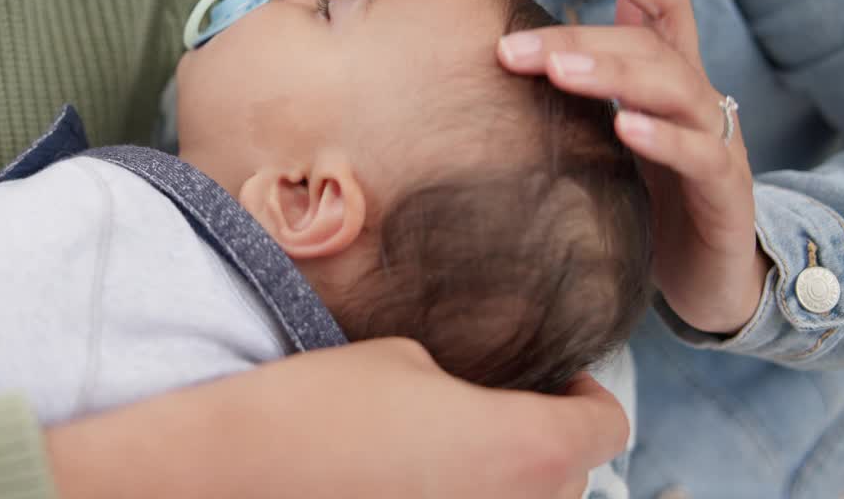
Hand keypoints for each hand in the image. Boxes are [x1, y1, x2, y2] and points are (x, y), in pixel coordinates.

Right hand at [47, 338, 625, 498]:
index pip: (606, 427)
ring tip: (448, 454)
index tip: (557, 381)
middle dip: (544, 441)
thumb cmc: (316, 409)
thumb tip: (473, 400)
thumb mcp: (404, 359)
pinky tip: (414, 483)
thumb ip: (467, 383)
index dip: (584, 394)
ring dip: (503, 482)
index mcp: (525, 449)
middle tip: (493, 412)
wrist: (237, 472)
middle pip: (569, 479)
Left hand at [498, 0, 766, 333]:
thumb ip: (585, 94)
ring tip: (558, 71)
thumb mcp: (611, 138)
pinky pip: (702, 156)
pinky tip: (625, 129)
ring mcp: (718, 144)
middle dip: (578, 37)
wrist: (714, 278)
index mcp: (670, 80)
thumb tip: (519, 54)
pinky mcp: (726, 195)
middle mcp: (698, 101)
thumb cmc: (650, 200)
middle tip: (512, 48)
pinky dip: (664, 140)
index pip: (664, 6)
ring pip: (674, 89)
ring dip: (613, 74)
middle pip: (648, 46)